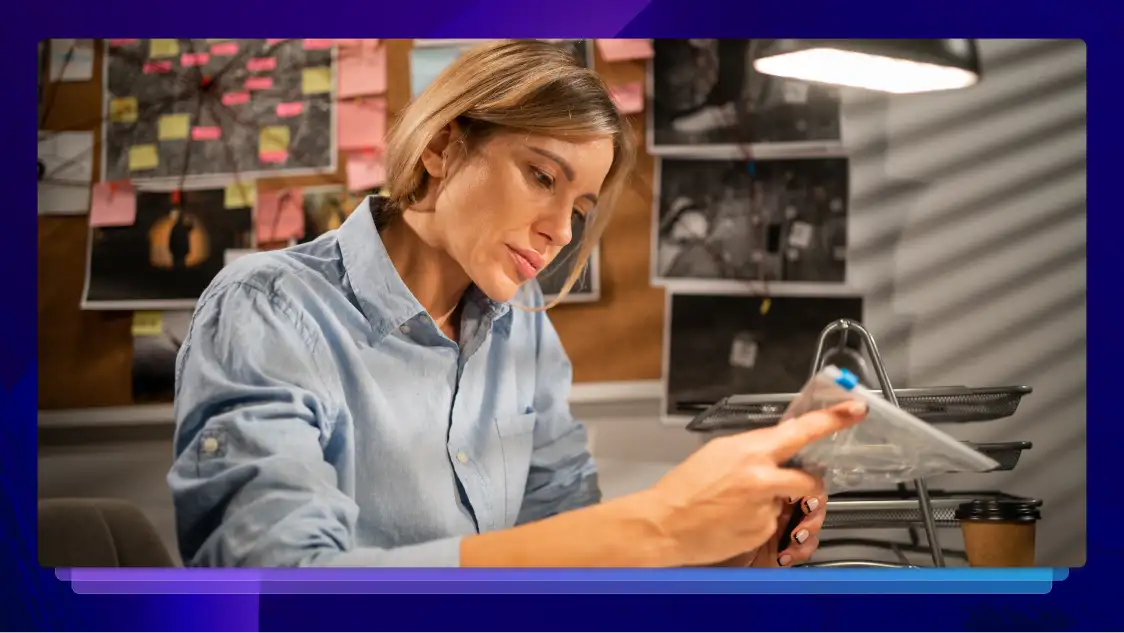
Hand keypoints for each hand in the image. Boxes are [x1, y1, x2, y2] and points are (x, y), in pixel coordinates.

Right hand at [644, 401, 865, 566]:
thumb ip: (754, 448)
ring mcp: (766, 508)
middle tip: (793, 486)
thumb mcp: (719, 452)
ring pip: (789, 504)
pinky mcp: (763, 533)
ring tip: (739, 506)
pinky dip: (761, 523)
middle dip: (808, 484)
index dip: (833, 419)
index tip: (855, 410)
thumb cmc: (685, 487)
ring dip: (775, 505)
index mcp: (751, 451)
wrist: (665, 524)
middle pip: (811, 480)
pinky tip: (735, 521)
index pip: (802, 430)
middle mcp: (763, 478)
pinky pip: (775, 525)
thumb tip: (778, 448)